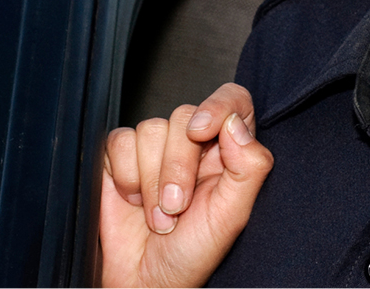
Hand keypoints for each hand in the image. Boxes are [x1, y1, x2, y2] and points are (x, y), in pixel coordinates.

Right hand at [100, 83, 273, 287]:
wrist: (144, 283)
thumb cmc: (192, 253)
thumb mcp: (231, 216)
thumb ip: (248, 167)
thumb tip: (236, 124)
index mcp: (228, 148)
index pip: (232, 100)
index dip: (218, 105)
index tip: (202, 131)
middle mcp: (194, 142)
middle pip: (184, 116)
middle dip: (177, 166)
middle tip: (177, 207)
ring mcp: (157, 148)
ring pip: (151, 129)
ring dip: (150, 181)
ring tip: (157, 215)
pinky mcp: (121, 158)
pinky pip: (120, 142)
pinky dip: (125, 175)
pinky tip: (132, 201)